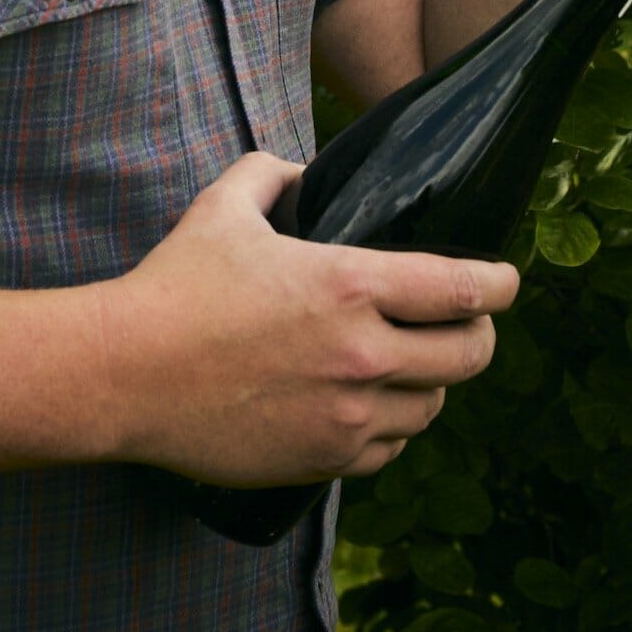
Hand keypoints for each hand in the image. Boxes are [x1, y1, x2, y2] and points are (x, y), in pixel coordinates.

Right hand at [88, 155, 518, 487]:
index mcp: (350, 285)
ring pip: (431, 407)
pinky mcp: (322, 460)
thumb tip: (305, 171)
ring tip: (417, 366)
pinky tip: (375, 408)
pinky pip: (388, 448)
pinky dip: (393, 426)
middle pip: (467, 355)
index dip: (498, 285)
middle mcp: (362, 355)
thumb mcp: (224, 208)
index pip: (461, 290)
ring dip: (433, 383)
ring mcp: (346, 416)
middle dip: (478, 336)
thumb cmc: (173, 287)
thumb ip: (272, 174)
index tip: (507, 281)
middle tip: (468, 325)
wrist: (125, 376)